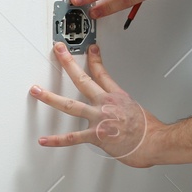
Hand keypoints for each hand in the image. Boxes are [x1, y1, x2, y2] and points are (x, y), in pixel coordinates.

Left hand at [32, 43, 156, 166]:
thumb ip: (123, 109)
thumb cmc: (149, 131)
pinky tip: (44, 139)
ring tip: (36, 91)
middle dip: (68, 63)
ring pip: (70, 106)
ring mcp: (99, 118)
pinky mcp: (96, 135)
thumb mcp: (137, 110)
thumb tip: (119, 113)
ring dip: (50, 98)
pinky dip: (56, 140)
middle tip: (58, 51)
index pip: (102, 73)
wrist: (154, 142)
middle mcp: (106, 104)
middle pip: (83, 79)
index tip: (90, 49)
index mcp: (117, 96)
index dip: (94, 59)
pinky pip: (72, 138)